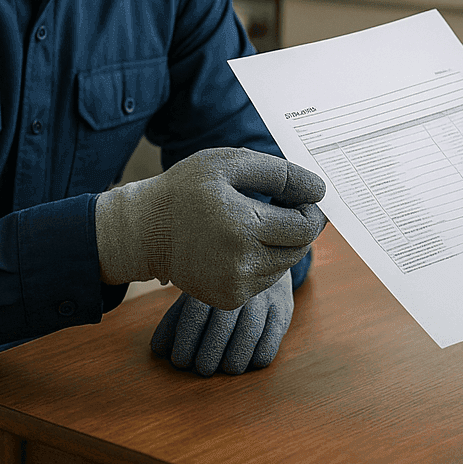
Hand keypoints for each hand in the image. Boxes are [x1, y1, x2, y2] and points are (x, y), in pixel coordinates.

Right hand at [95, 147, 326, 310]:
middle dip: (297, 228)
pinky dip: (261, 261)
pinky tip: (238, 244)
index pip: (306, 227)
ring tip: (252, 224)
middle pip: (298, 249)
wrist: (142, 232)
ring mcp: (235, 287)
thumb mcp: (229, 164)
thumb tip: (319, 190)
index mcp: (245, 227)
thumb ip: (279, 174)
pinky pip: (263, 280)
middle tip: (277, 207)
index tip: (300, 197)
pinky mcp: (228, 299)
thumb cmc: (186, 190)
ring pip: (282, 266)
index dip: (311, 210)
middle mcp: (243, 264)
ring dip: (279, 245)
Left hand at [150, 274, 293, 375]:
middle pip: (223, 325)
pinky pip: (273, 336)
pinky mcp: (283, 308)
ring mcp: (264, 295)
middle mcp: (238, 285)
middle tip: (202, 369)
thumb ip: (176, 319)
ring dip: (235, 357)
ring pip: (250, 332)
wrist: (263, 254)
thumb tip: (160, 350)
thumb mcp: (196, 293)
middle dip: (210, 354)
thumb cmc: (220, 284)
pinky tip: (250, 361)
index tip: (180, 361)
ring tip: (227, 369)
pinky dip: (261, 354)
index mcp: (212, 279)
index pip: (196, 313)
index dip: (186, 341)